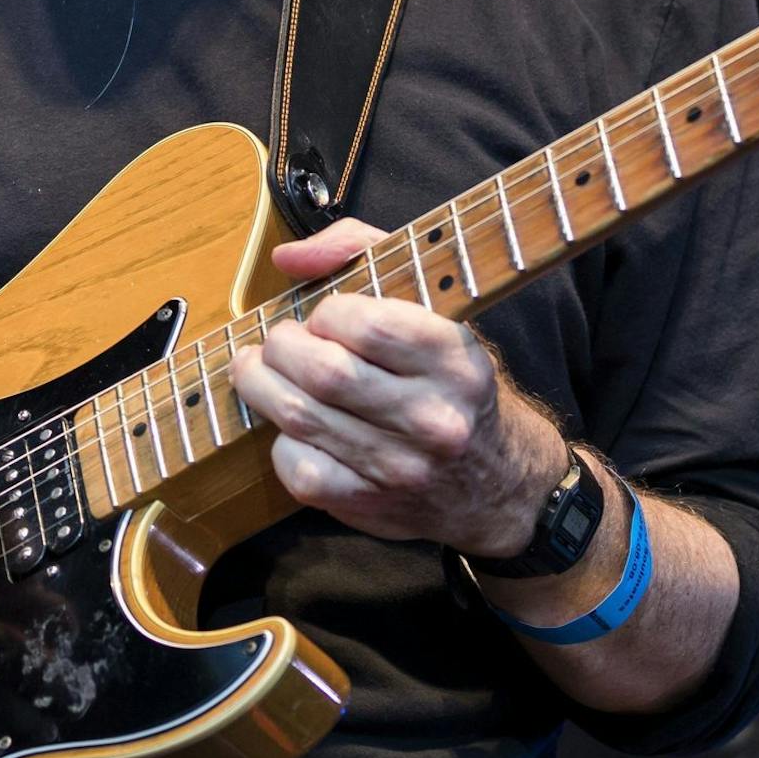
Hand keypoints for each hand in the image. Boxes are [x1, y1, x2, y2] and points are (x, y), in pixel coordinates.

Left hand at [231, 219, 566, 554]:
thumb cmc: (451, 380)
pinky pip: (301, 472)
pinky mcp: (371, 505)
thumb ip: (363, 252)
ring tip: (259, 371)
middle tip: (278, 342)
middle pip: (325, 374)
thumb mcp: (435, 304)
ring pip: (302, 419)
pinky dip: (281, 444)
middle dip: (281, 347)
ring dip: (263, 386)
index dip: (326, 313)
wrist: (499, 483)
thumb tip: (288, 255)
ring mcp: (401, 467)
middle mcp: (433, 417)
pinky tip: (291, 428)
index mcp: (454, 359)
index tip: (322, 317)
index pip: (367, 325)